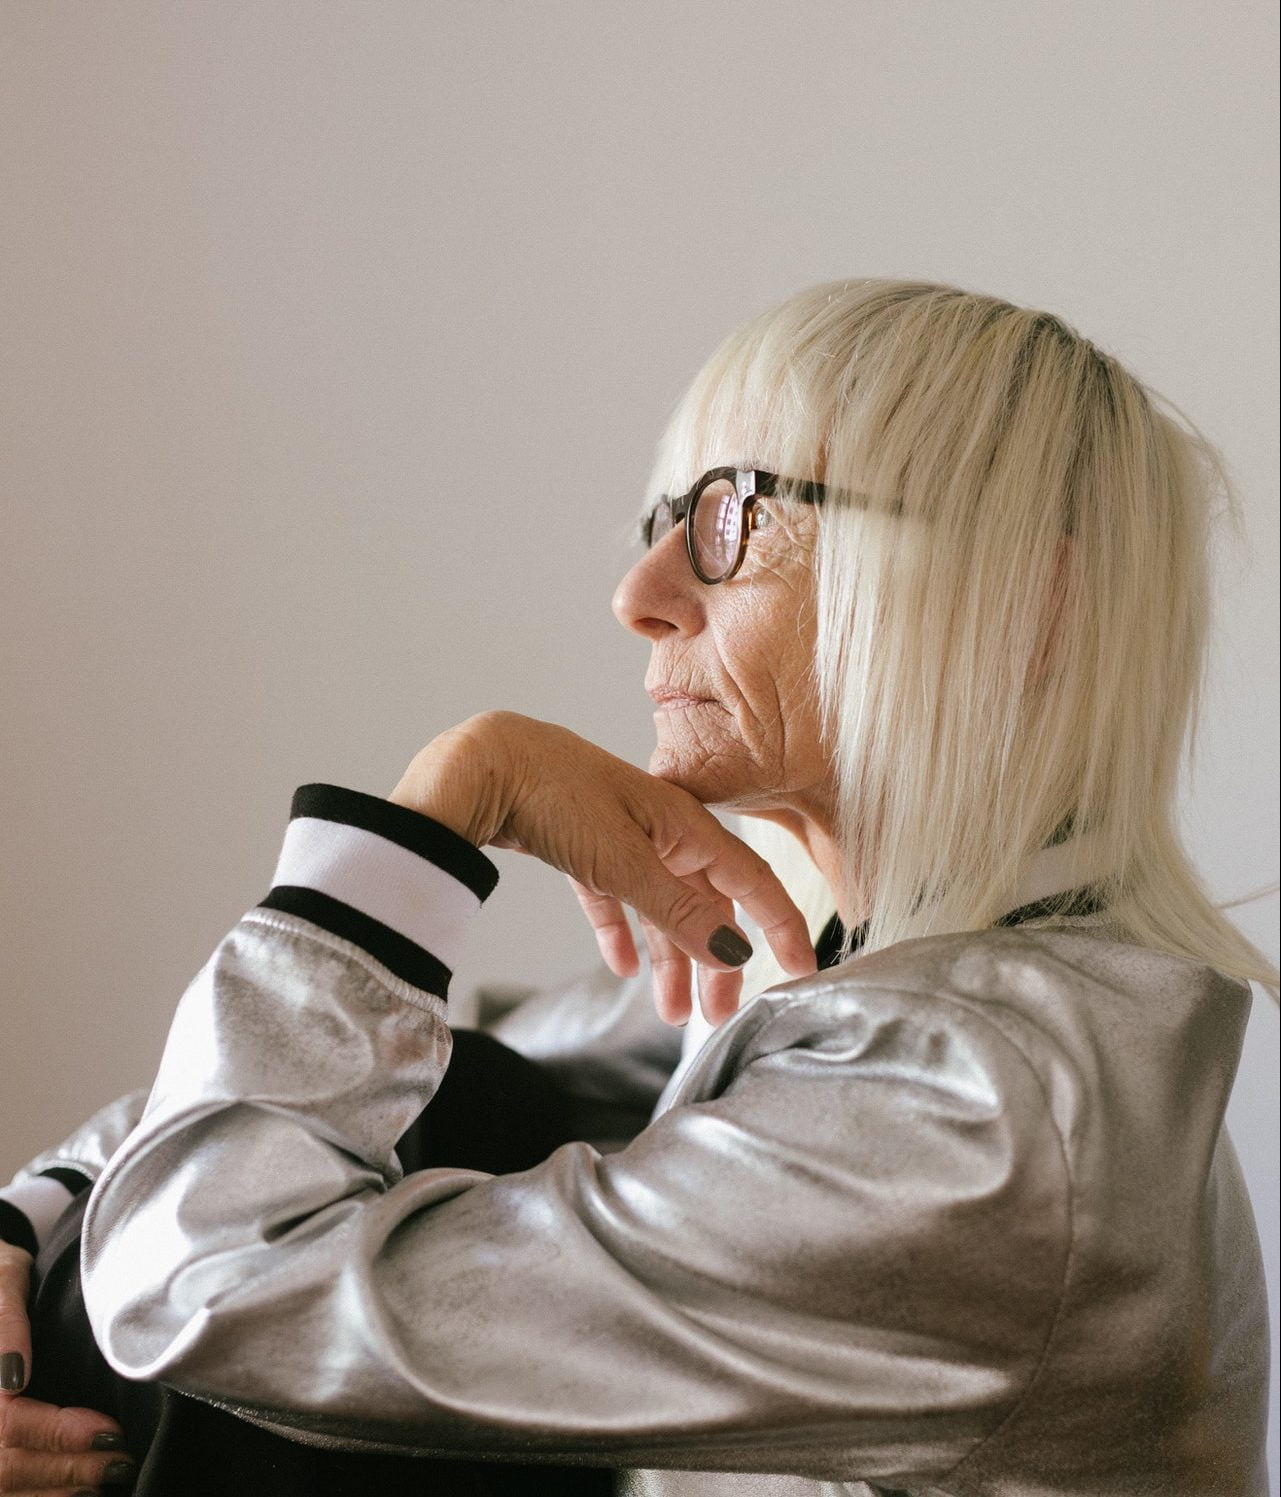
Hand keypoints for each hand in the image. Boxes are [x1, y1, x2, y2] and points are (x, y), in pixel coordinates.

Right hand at [0, 1243, 135, 1491]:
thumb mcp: (5, 1277)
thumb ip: (7, 1319)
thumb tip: (15, 1375)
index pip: (8, 1423)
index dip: (59, 1434)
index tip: (110, 1431)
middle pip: (4, 1469)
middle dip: (66, 1470)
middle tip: (120, 1463)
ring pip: (3, 1489)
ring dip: (56, 1491)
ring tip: (107, 1478)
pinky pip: (5, 1488)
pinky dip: (41, 1494)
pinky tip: (77, 1488)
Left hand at [390, 712, 816, 1025]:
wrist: (479, 765)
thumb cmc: (555, 794)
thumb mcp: (622, 860)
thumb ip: (678, 910)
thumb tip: (735, 952)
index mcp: (685, 825)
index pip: (750, 880)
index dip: (781, 925)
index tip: (804, 968)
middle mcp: (661, 830)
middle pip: (705, 903)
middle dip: (715, 961)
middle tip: (717, 1016)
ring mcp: (620, 838)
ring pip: (660, 908)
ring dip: (669, 960)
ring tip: (670, 1012)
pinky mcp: (579, 847)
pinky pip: (613, 899)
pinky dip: (621, 933)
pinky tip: (622, 966)